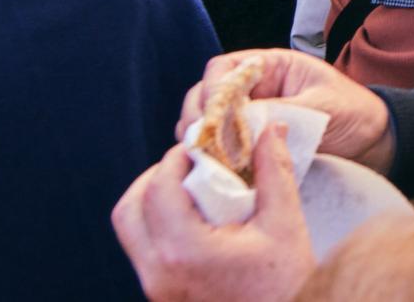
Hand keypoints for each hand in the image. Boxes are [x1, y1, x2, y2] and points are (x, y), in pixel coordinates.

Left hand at [113, 123, 315, 301]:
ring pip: (130, 232)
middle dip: (155, 179)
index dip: (176, 158)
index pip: (159, 189)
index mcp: (184, 251)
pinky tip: (196, 221)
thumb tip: (271, 129)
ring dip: (152, 203)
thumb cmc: (284, 283)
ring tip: (193, 192)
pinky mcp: (160, 296)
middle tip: (189, 165)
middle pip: (128, 211)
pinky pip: (143, 252)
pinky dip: (159, 227)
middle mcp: (158, 273)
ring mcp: (155, 289)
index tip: (201, 145)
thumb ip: (274, 171)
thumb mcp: (285, 222)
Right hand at [178, 50, 393, 173]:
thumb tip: (241, 120)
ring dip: (204, 140)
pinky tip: (219, 172)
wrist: (374, 142)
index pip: (223, 69)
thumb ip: (282, 111)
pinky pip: (222, 148)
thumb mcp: (321, 108)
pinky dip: (215, 158)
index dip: (212, 89)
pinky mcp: (252, 146)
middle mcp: (255, 90)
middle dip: (200, 118)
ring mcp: (250, 118)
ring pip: (208, 124)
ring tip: (210, 159)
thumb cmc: (355, 114)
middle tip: (203, 143)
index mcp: (272, 67)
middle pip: (205, 96)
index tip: (212, 115)